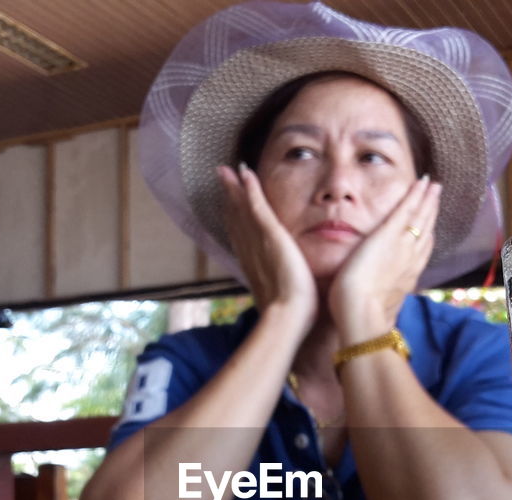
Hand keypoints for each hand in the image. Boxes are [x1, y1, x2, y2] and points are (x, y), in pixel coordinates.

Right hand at [217, 164, 317, 330]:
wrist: (288, 317)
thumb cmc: (290, 317)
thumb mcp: (283, 301)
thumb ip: (282, 293)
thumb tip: (288, 298)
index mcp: (254, 267)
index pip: (242, 239)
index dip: (234, 220)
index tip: (228, 206)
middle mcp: (250, 252)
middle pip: (235, 220)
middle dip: (228, 199)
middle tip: (221, 179)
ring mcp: (258, 243)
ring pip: (242, 210)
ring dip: (234, 188)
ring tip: (225, 170)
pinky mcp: (270, 236)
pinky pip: (257, 207)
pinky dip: (250, 189)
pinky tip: (245, 172)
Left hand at [327, 175, 441, 343]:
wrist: (362, 313)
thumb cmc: (363, 316)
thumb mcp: (378, 307)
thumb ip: (381, 299)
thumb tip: (376, 303)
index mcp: (406, 277)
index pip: (421, 252)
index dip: (426, 236)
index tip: (430, 226)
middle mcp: (410, 260)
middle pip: (425, 230)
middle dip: (431, 212)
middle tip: (437, 195)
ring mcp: (403, 246)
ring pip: (420, 217)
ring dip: (428, 200)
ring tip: (433, 186)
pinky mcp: (389, 234)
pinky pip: (407, 209)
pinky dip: (416, 194)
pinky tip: (422, 182)